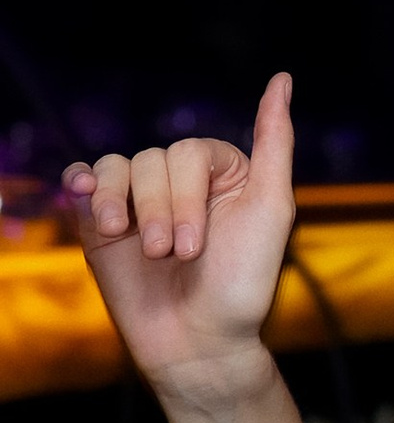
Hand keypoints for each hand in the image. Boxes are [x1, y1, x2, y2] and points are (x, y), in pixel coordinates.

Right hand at [62, 73, 296, 393]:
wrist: (197, 344)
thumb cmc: (242, 283)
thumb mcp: (273, 208)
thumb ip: (276, 142)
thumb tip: (282, 78)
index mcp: (224, 171)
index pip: (190, 151)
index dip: (187, 196)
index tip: (195, 248)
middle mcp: (183, 180)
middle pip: (152, 159)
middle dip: (159, 211)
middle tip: (170, 256)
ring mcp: (142, 199)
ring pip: (117, 168)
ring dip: (121, 206)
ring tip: (134, 246)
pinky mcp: (106, 222)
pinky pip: (85, 181)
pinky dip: (82, 184)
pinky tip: (84, 198)